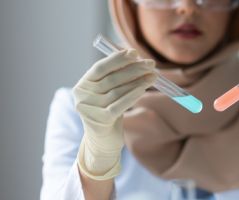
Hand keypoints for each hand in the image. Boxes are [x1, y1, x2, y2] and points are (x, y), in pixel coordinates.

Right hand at [73, 49, 155, 179]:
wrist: (102, 141)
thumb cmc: (108, 110)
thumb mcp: (107, 92)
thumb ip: (116, 76)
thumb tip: (136, 58)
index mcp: (82, 85)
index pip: (100, 68)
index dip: (118, 59)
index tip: (135, 53)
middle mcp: (82, 96)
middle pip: (111, 78)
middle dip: (134, 69)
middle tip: (151, 64)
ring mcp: (90, 109)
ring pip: (118, 91)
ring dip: (138, 81)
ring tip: (153, 76)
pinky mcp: (100, 121)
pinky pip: (120, 105)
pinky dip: (133, 95)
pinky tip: (144, 88)